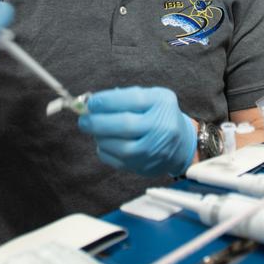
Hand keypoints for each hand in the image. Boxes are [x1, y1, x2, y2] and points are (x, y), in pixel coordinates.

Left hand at [78, 87, 195, 177]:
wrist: (180, 145)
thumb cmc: (159, 116)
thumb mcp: (151, 97)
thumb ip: (124, 96)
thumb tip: (93, 103)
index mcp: (162, 104)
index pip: (132, 100)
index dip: (107, 101)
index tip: (91, 102)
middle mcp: (161, 128)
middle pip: (124, 125)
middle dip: (98, 122)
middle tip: (84, 120)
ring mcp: (154, 151)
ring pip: (118, 147)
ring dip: (100, 137)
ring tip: (96, 130)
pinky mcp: (144, 167)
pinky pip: (116, 161)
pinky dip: (105, 151)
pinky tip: (106, 142)